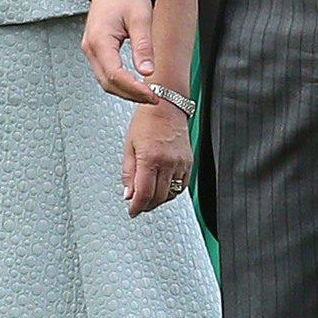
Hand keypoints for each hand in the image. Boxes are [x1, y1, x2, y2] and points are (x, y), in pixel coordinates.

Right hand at [82, 0, 158, 103]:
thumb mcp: (141, 18)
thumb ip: (143, 46)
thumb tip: (147, 71)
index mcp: (99, 40)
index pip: (115, 75)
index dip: (134, 89)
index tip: (151, 94)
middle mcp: (91, 47)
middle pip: (108, 83)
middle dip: (130, 94)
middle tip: (152, 98)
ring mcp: (91, 49)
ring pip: (105, 80)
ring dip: (125, 91)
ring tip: (146, 94)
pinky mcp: (96, 49)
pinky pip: (105, 72)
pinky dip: (120, 82)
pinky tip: (134, 84)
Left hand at [123, 99, 192, 216]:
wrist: (167, 105)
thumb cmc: (147, 121)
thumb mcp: (129, 146)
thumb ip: (128, 173)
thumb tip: (128, 194)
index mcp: (150, 158)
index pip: (144, 194)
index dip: (136, 207)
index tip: (132, 211)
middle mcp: (168, 162)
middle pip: (158, 197)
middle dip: (146, 206)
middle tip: (138, 206)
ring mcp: (180, 163)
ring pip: (171, 194)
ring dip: (159, 200)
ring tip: (149, 198)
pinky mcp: (189, 162)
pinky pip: (182, 185)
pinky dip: (172, 191)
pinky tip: (163, 189)